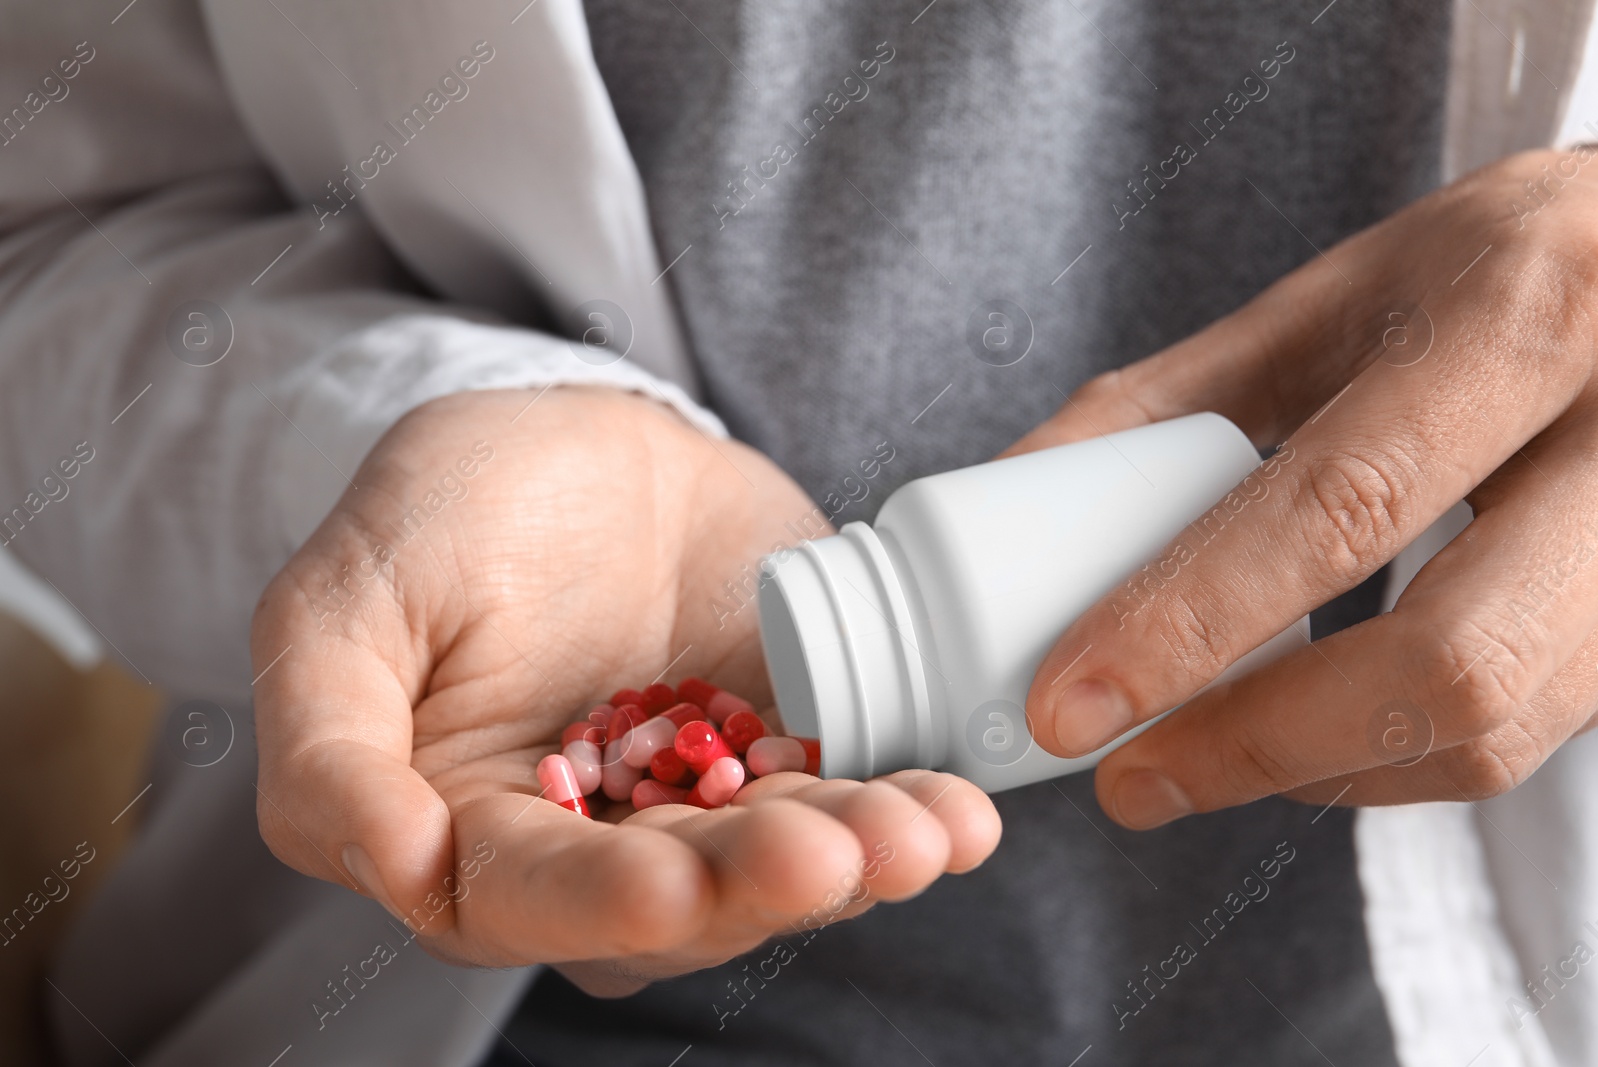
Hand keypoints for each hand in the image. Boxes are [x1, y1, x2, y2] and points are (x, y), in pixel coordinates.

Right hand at [251, 387, 998, 991]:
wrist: (575, 439)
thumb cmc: (438, 515)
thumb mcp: (337, 606)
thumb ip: (330, 745)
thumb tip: (393, 866)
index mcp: (472, 837)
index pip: (530, 899)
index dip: (600, 901)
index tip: (674, 887)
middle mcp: (598, 849)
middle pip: (683, 902)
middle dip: (761, 885)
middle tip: (838, 853)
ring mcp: (706, 803)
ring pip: (781, 861)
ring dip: (858, 859)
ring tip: (925, 830)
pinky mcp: (791, 748)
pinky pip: (850, 789)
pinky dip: (903, 800)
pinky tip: (959, 804)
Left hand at [1013, 146, 1597, 827]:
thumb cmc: (1478, 278)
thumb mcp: (1324, 302)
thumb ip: (1168, 403)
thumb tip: (1005, 502)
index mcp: (1519, 315)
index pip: (1342, 504)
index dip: (1192, 623)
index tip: (1070, 707)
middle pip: (1451, 658)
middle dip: (1261, 743)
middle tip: (1128, 778)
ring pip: (1503, 727)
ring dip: (1325, 772)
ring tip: (1201, 760)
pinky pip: (1532, 738)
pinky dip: (1399, 761)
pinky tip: (1315, 737)